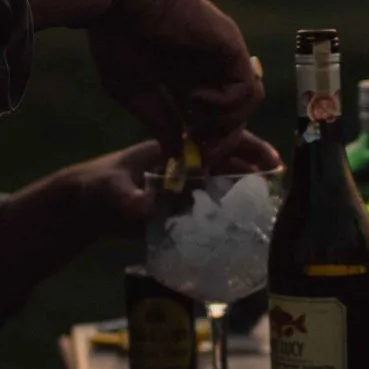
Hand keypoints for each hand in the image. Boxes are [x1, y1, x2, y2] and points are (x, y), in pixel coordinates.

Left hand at [56, 133, 282, 241]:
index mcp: (176, 147)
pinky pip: (214, 205)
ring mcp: (186, 184)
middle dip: (257, 168)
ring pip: (226, 181)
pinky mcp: (183, 206)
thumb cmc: (97, 190)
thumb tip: (144, 206)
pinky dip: (233, 212)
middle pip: (231, 159)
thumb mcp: (111, 193)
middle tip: (282, 186)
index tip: (271, 162)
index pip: (219, 138)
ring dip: (249, 190)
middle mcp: (186, 162)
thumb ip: (128, 200)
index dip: (248, 148)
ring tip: (271, 209)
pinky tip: (248, 230)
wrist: (86, 206)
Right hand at [87, 0, 262, 159]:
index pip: (215, 115)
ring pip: (248, 102)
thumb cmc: (117, 39)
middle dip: (221, 140)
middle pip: (238, 112)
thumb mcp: (136, 92)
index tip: (191, 158)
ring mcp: (225, 54)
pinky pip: (246, 89)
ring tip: (192, 118)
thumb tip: (177, 154)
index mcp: (188, 74)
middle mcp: (212, 65)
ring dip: (222, 122)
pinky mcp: (231, 46)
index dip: (208, 140)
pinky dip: (223, 104)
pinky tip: (193, 98)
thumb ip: (161, 121)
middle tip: (199, 152)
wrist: (119, 1)